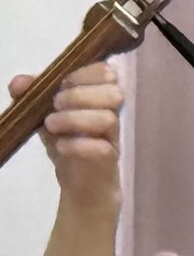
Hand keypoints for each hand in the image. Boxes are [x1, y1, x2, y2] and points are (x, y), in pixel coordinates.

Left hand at [13, 62, 122, 218]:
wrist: (79, 183)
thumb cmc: (67, 141)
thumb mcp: (44, 114)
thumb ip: (31, 94)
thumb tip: (19, 83)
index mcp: (99, 96)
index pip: (107, 72)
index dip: (85, 73)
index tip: (62, 83)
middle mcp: (112, 113)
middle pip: (114, 93)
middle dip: (79, 95)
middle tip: (55, 105)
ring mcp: (113, 137)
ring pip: (108, 119)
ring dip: (74, 119)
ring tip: (51, 126)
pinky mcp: (110, 159)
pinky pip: (102, 147)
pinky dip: (77, 145)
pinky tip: (61, 147)